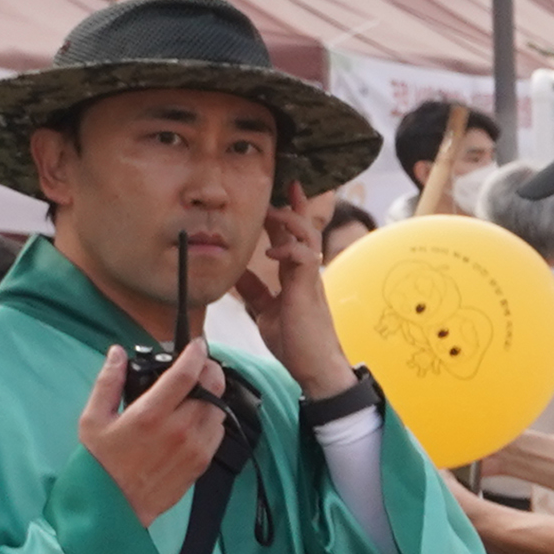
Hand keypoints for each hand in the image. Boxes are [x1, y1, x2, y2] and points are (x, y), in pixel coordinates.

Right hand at [81, 340, 228, 527]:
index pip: (186, 375)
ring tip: (198, 388)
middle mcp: (179, 429)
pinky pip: (218, 431)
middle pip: (213, 388)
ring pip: (219, 408)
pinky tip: (196, 415)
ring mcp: (196, 447)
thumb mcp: (93, 419)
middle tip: (200, 365)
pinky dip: (212, 417)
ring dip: (214, 393)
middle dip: (210, 370)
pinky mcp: (203, 462)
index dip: (196, 354)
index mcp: (150, 414)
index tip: (198, 344)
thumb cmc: (100, 462)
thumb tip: (118, 352)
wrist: (114, 506)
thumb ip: (108, 382)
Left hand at [241, 185, 353, 394]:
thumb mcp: (266, 312)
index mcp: (297, 277)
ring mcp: (310, 279)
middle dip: (295, 206)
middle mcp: (306, 273)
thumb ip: (255, 291)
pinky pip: (303, 258)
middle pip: (303, 230)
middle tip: (287, 185)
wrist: (316, 368)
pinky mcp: (309, 289)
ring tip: (274, 211)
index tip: (281, 194)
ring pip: (306, 238)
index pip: (292, 239)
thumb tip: (237, 273)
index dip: (287, 216)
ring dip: (290, 221)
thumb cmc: (296, 344)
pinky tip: (271, 250)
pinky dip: (287, 249)